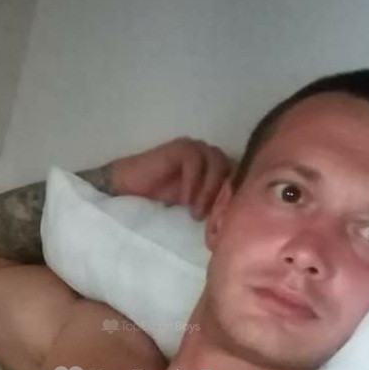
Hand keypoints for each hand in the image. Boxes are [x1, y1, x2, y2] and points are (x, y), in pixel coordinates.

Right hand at [111, 137, 234, 219]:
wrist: (131, 189)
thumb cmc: (163, 200)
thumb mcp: (194, 206)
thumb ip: (213, 204)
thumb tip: (234, 220)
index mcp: (216, 168)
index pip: (237, 177)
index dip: (234, 198)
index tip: (223, 222)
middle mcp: (209, 155)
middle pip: (230, 168)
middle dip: (221, 195)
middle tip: (210, 218)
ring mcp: (195, 149)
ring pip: (216, 163)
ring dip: (208, 190)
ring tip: (195, 212)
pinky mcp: (181, 147)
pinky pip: (195, 161)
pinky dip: (192, 182)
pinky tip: (184, 200)